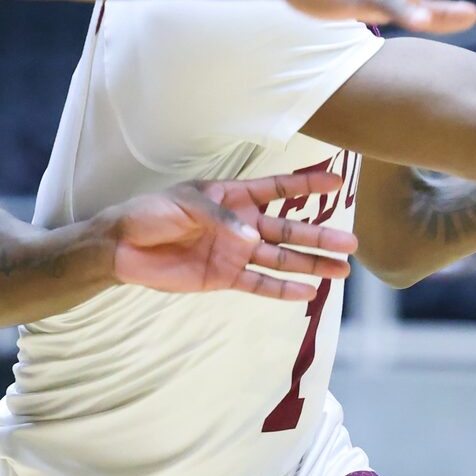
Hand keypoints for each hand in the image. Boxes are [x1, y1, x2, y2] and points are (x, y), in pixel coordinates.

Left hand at [108, 169, 357, 300]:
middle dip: (320, 236)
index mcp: (233, 196)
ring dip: (310, 265)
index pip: (278, 188)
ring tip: (341, 271)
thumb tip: (253, 240)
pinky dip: (282, 290)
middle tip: (352, 243)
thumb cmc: (151, 213)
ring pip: (281, 258)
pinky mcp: (224, 277)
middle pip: (289, 230)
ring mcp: (235, 252)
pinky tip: (308, 293)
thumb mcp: (185, 203)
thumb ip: (222, 218)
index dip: (307, 184)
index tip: (338, 181)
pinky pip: (259, 284)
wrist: (123, 247)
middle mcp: (241, 224)